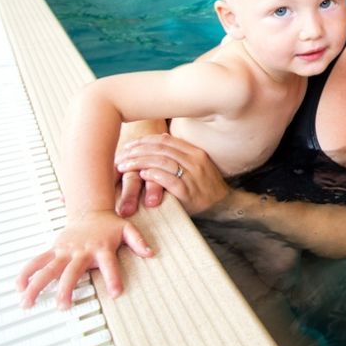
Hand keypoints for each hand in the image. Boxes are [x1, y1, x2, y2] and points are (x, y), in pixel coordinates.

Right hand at [16, 210, 151, 309]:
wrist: (91, 211)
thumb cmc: (109, 225)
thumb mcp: (128, 229)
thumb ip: (138, 241)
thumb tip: (151, 253)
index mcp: (101, 247)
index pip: (110, 264)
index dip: (113, 278)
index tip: (116, 293)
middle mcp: (81, 251)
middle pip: (72, 271)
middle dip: (67, 289)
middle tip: (63, 306)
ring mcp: (65, 250)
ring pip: (48, 269)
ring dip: (37, 286)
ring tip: (27, 303)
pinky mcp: (54, 250)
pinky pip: (37, 262)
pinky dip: (26, 273)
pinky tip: (19, 287)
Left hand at [115, 133, 229, 214]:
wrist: (225, 207)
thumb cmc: (206, 187)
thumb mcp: (197, 166)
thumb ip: (180, 154)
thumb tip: (162, 138)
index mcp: (195, 152)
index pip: (165, 141)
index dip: (144, 141)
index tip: (129, 145)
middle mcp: (195, 161)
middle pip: (161, 150)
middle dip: (137, 151)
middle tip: (120, 155)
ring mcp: (193, 176)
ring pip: (162, 162)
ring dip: (140, 162)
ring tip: (124, 165)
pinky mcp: (189, 192)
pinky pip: (169, 180)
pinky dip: (154, 175)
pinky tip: (142, 175)